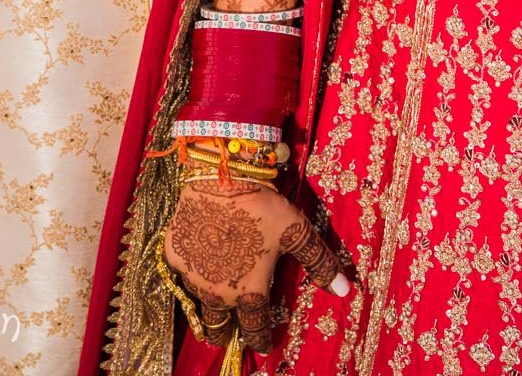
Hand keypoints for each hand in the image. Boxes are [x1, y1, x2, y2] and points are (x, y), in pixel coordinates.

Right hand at [162, 178, 349, 353]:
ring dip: (208, 305)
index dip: (261, 339)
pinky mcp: (175, 254)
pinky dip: (191, 272)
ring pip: (199, 301)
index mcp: (249, 291)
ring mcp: (193, 274)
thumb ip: (319, 262)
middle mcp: (218, 292)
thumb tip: (346, 291)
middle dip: (225, 332)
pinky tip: (196, 263)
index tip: (264, 347)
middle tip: (229, 334)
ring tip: (213, 305)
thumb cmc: (263, 206)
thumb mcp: (297, 232)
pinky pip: (182, 271)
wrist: (222, 175)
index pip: (255, 328)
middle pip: (219, 326)